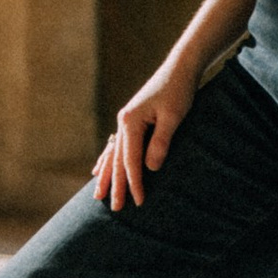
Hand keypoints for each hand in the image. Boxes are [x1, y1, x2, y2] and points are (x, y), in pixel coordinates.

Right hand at [94, 63, 196, 206]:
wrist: (180, 68)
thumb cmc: (179, 91)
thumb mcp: (173, 117)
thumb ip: (161, 142)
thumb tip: (150, 169)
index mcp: (131, 122)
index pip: (131, 161)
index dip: (135, 183)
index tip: (139, 202)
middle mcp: (124, 121)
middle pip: (117, 160)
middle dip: (115, 185)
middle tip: (114, 209)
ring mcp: (126, 120)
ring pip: (113, 154)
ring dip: (106, 175)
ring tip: (97, 195)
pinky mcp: (132, 120)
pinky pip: (116, 146)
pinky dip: (107, 160)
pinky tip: (99, 169)